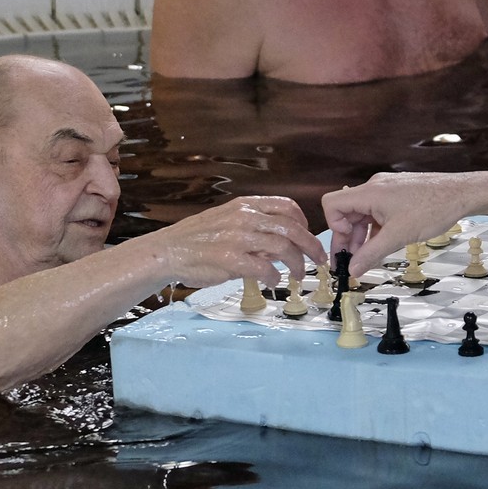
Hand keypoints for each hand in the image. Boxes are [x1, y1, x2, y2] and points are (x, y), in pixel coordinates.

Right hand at [159, 196, 325, 288]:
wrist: (167, 251)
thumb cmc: (197, 238)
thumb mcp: (227, 221)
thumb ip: (255, 228)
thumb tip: (280, 244)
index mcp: (245, 205)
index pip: (287, 206)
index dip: (304, 222)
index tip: (308, 237)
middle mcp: (245, 217)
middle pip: (292, 228)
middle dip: (312, 246)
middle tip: (320, 260)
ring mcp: (238, 238)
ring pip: (283, 248)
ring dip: (297, 264)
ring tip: (297, 275)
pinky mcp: (230, 260)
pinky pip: (264, 268)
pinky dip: (274, 278)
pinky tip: (273, 283)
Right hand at [321, 172, 471, 275]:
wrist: (462, 194)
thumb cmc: (434, 207)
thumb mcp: (399, 236)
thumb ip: (371, 254)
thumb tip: (354, 269)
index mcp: (370, 192)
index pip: (333, 205)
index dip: (334, 227)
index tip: (347, 247)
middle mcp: (375, 188)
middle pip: (347, 213)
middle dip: (348, 239)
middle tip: (351, 263)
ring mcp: (387, 192)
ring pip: (363, 215)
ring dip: (363, 237)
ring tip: (368, 258)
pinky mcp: (398, 196)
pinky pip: (378, 214)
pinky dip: (376, 231)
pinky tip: (384, 246)